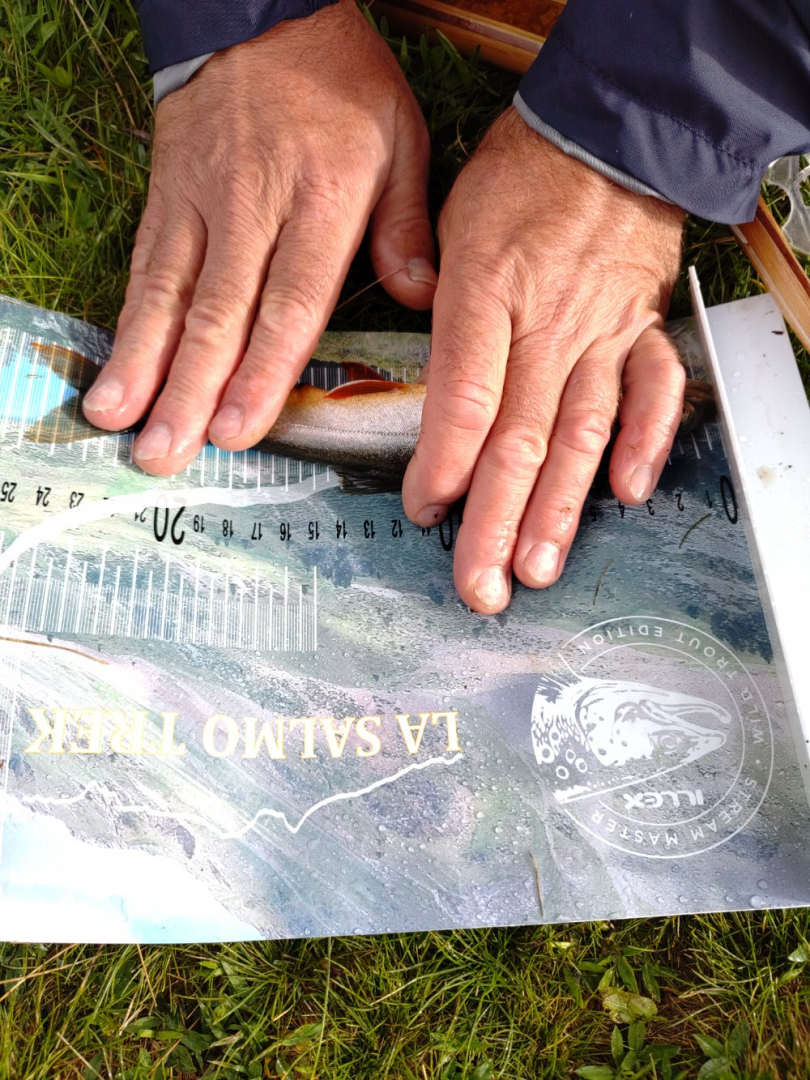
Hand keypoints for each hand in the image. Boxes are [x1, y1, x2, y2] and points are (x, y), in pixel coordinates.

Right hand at [83, 0, 435, 473]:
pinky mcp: (166, 196)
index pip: (290, 302)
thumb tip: (416, 296)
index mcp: (324, 201)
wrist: (264, 12)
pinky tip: (113, 370)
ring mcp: (201, 203)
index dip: (261, 370)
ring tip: (121, 424)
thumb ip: (406, 225)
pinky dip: (128, 323)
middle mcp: (255, 208)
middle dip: (192, 390)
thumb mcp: (399, 141)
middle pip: (220, 313)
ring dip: (145, 367)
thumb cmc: (342, 87)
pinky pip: (144, 267)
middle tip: (168, 452)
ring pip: (170, 296)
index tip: (239, 428)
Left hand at [402, 108, 684, 612]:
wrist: (608, 134)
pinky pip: (654, 392)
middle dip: (494, 523)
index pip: (462, 402)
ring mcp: (602, 334)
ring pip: (580, 434)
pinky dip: (647, 441)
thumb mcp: (454, 225)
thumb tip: (425, 381)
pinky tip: (628, 493)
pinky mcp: (643, 331)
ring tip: (537, 569)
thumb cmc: (520, 178)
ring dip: (559, 508)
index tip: (424, 512)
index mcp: (484, 298)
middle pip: (517, 440)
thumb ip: (434, 305)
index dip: (441, 467)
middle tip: (479, 587)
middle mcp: (545, 327)